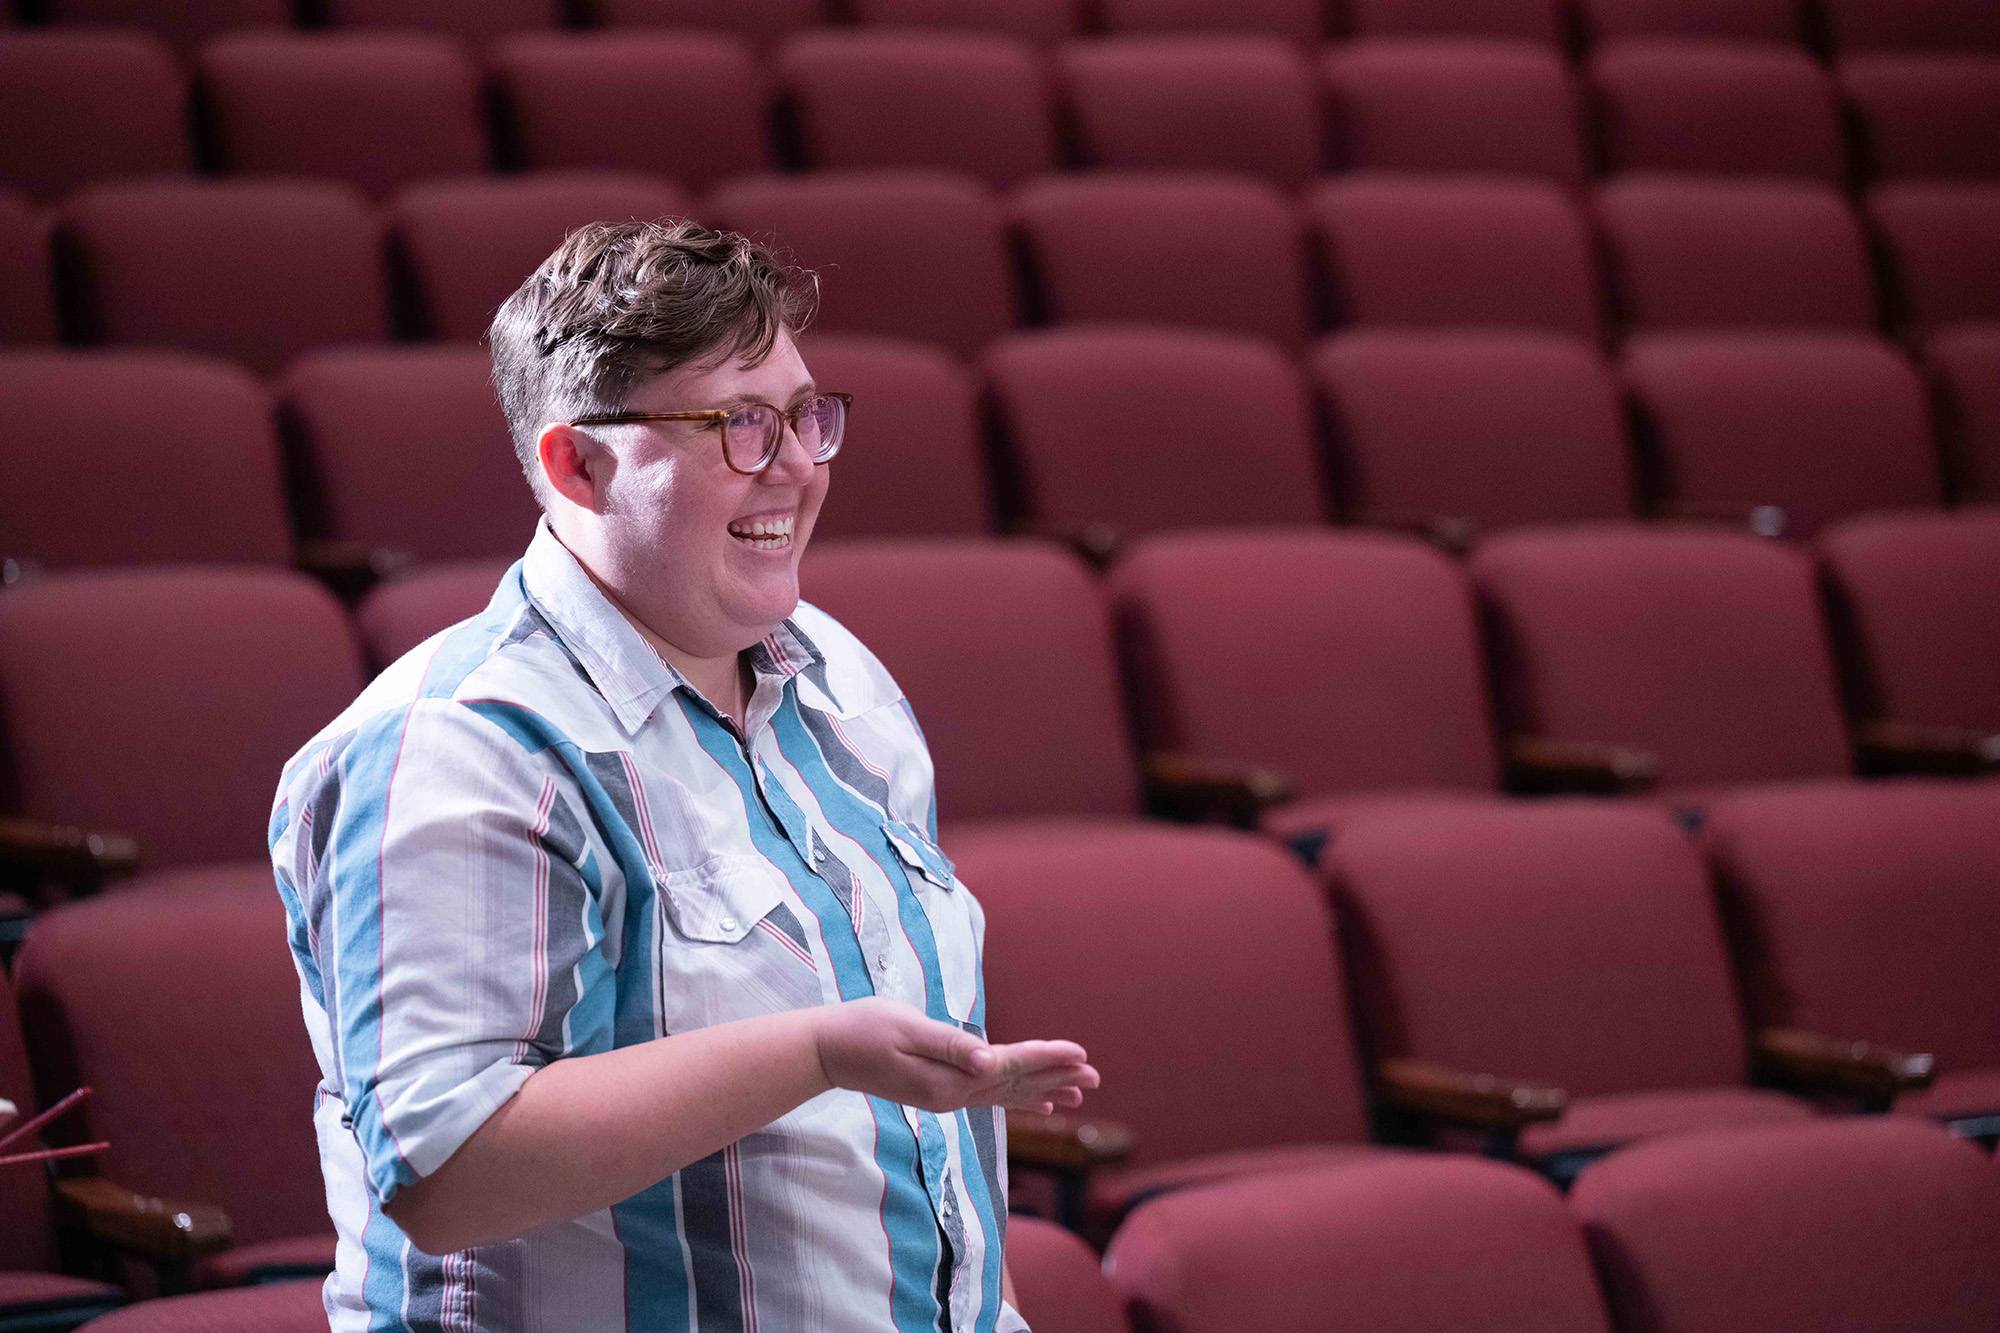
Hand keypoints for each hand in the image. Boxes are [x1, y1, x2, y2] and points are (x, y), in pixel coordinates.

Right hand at [812, 997, 1098, 1114]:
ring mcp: (947, 1097)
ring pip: (1007, 1093)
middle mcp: (953, 1095)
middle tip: (1097, 1075)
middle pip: (1015, 1084)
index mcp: (948, 1079)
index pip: (1009, 1067)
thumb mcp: (906, 1029)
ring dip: (1044, 1089)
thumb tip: (986, 1061)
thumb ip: (948, 1045)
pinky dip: (1017, 1099)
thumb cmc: (863, 1030)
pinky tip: (1041, 1107)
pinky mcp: (940, 1091)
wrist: (827, 1052)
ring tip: (1081, 1092)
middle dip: (1057, 1077)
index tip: (1080, 1053)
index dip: (1047, 1058)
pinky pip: (989, 1097)